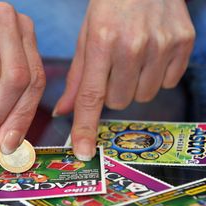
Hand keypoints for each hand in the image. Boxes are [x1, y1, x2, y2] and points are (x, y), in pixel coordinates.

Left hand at [53, 0, 194, 159]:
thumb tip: (63, 111)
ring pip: (142, 96)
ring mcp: (162, 45)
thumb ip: (76, 78)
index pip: (91, 96)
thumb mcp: (85, 38)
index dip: (86, 127)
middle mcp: (133, 46)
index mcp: (101, 42)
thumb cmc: (109, 8)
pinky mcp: (184, 43)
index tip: (83, 150)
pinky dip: (156, 75)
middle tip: (111, 69)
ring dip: (133, 85)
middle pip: (118, 101)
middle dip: (110, 92)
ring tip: (131, 59)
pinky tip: (150, 54)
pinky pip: (168, 82)